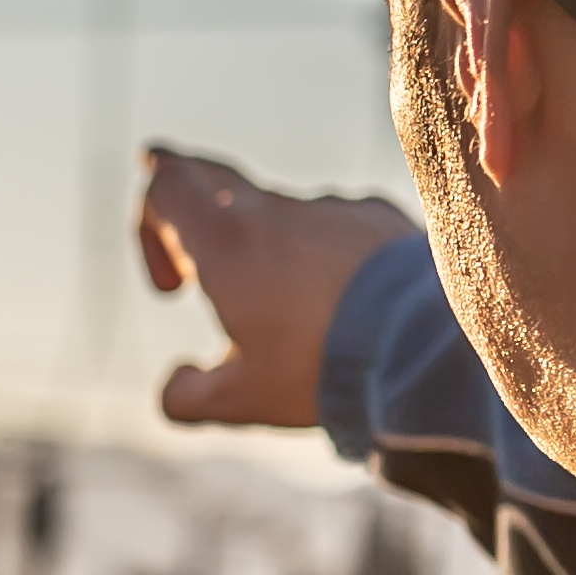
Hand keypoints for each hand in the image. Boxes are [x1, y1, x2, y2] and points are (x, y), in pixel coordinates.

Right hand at [135, 145, 414, 430]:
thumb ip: (190, 395)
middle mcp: (273, 211)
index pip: (165, 187)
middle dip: (190, 196)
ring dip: (269, 248)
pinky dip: (325, 255)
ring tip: (297, 315)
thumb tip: (176, 386)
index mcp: (226, 243)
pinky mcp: (378, 216)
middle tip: (188, 235)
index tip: (174, 285)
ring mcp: (330, 208)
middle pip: (212, 175)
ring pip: (280, 212)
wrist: (425, 342)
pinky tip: (350, 305)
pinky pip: (336, 225)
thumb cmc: (322, 367)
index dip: (150, 223)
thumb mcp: (243, 399)